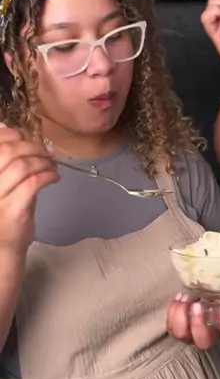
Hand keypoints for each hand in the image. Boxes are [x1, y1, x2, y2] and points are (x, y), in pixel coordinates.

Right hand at [0, 124, 58, 254]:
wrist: (0, 251)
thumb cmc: (0, 215)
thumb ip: (3, 159)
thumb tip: (4, 127)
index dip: (8, 135)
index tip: (22, 136)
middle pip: (7, 152)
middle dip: (30, 147)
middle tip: (45, 151)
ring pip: (22, 166)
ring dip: (42, 161)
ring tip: (51, 164)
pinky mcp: (12, 210)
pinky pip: (32, 184)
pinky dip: (47, 176)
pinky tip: (54, 177)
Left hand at [166, 293, 219, 349]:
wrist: (203, 288)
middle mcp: (207, 335)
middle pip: (203, 342)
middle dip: (198, 324)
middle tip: (197, 304)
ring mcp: (190, 333)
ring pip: (182, 335)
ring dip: (181, 317)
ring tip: (185, 298)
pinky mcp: (176, 326)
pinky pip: (170, 326)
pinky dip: (173, 312)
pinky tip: (179, 298)